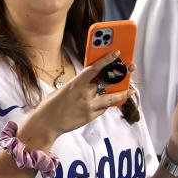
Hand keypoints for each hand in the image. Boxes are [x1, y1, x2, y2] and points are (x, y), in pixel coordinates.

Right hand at [19, 51, 134, 149]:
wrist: (46, 123)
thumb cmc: (52, 104)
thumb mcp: (65, 89)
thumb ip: (79, 84)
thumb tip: (93, 81)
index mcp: (76, 83)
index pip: (95, 68)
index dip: (107, 59)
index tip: (117, 53)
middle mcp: (84, 93)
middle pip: (108, 81)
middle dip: (121, 73)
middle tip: (131, 68)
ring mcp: (89, 106)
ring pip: (111, 98)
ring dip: (122, 93)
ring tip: (130, 91)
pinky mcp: (90, 116)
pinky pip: (102, 109)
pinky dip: (106, 105)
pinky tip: (110, 102)